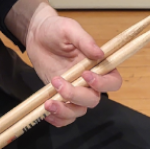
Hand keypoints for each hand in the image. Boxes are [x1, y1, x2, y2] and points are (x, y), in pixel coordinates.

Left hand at [17, 0, 120, 126]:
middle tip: (57, 81)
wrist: (36, 35)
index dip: (103, 84)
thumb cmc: (56, 29)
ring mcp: (75, 91)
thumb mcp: (70, 29)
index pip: (113, 82)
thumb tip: (100, 53)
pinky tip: (45, 111)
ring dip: (65, 110)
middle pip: (93, 99)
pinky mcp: (60, 98)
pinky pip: (65, 117)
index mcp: (99, 65)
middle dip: (76, 95)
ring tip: (48, 103)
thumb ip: (84, 40)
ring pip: (79, 111)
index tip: (85, 75)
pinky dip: (58, 119)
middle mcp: (89, 82)